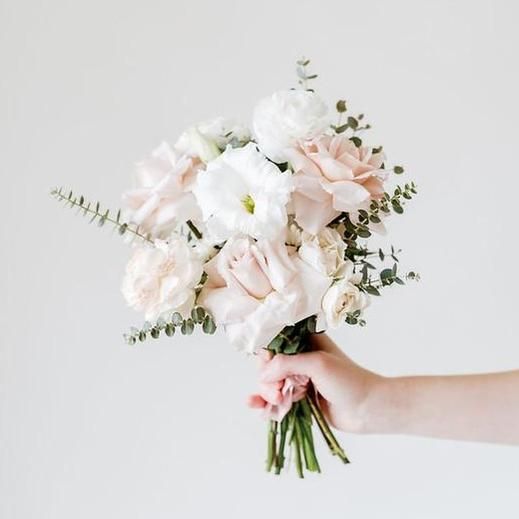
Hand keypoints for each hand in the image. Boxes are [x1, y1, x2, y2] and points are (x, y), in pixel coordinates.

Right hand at [248, 333, 383, 432]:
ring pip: (269, 385)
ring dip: (268, 395)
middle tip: (278, 393)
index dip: (267, 356)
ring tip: (279, 404)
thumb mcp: (317, 364)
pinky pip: (275, 401)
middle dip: (268, 381)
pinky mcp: (298, 399)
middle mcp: (299, 358)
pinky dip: (266, 405)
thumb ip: (287, 364)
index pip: (274, 343)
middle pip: (268, 366)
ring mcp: (298, 379)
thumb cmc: (349, 381)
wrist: (368, 409)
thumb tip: (263, 374)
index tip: (269, 368)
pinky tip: (258, 408)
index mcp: (304, 342)